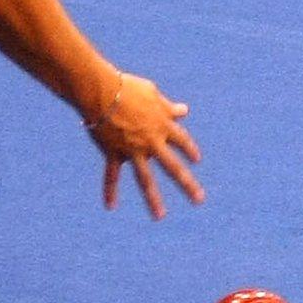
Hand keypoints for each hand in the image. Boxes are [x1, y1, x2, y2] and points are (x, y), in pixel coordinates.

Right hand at [87, 74, 202, 218]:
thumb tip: (184, 111)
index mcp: (163, 125)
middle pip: (173, 167)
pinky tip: (110, 206)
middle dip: (187, 184)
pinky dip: (110, 190)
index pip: (182, 140)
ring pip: (145, 179)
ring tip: (160, 216)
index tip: (197, 160)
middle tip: (199, 199)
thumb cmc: (127, 87)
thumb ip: (168, 107)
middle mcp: (151, 141)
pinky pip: (112, 175)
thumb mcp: (152, 94)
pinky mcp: (114, 152)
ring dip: (153, 199)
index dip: (189, 149)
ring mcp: (133, 150)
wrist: (103, 91)